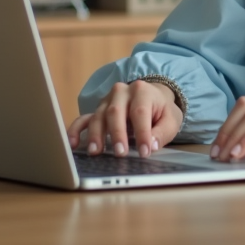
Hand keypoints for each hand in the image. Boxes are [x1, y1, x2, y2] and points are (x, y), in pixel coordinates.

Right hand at [66, 80, 182, 158]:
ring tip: (96, 152)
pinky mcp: (97, 110)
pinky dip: (76, 131)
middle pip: (115, 112)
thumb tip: (152, 145)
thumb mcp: (171, 119)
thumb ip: (163, 132)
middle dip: (117, 134)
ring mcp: (106, 100)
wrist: (153, 96)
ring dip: (96, 135)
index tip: (144, 152)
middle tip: (120, 153)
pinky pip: (83, 118)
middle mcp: (122, 92)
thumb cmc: (161, 110)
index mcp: (142, 92)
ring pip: (98, 116)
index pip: (140, 112)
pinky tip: (73, 144)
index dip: (142, 133)